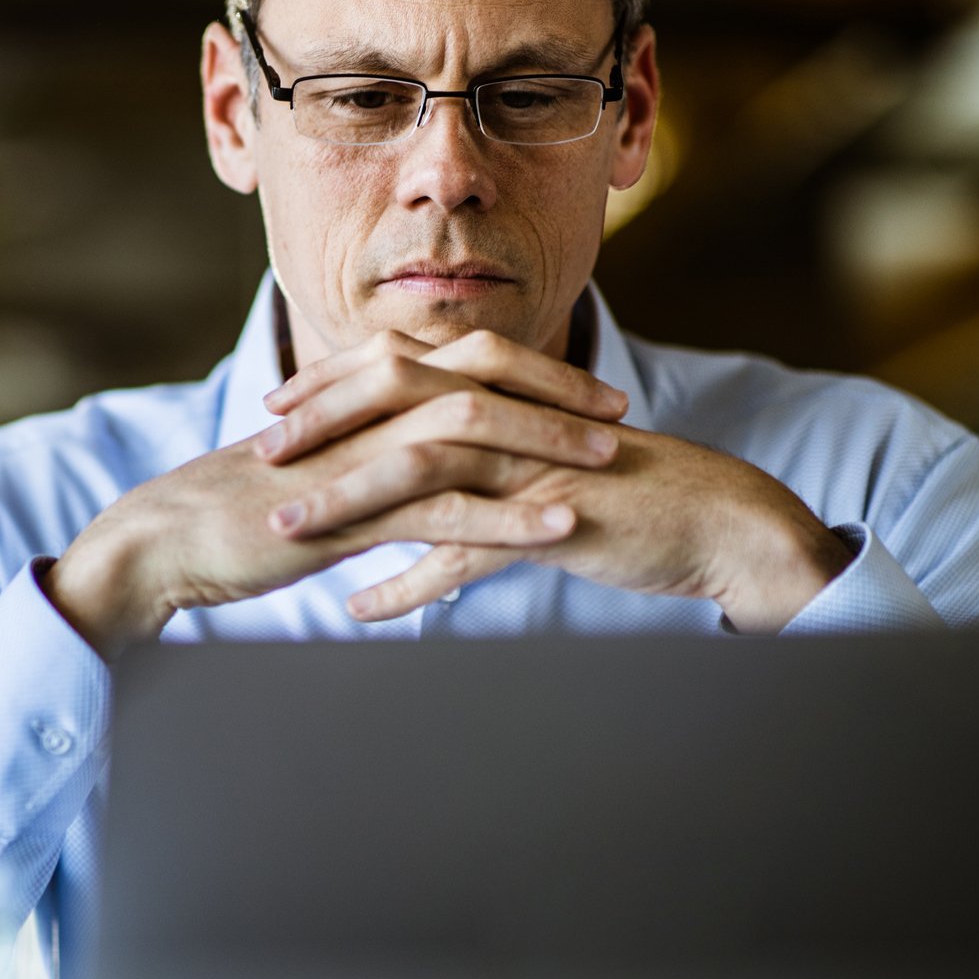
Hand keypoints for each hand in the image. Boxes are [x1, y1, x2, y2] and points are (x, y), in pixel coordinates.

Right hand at [44, 330, 624, 656]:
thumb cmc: (230, 516)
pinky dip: (505, 516)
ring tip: (612, 463)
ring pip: (470, 434)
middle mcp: (361, 412)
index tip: (583, 393)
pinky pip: (441, 508)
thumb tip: (407, 484)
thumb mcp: (311, 480)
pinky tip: (557, 528)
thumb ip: (363, 468)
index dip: (526, 373)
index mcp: (355, 397)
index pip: (455, 363)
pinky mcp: (346, 513)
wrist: (163, 541)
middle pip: (477, 378)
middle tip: (619, 412)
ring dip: (546, 445)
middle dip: (555, 393)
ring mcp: (355, 458)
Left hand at [266, 341, 852, 629]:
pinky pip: (470, 551)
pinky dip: (411, 583)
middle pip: (398, 400)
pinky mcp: (554, 521)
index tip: (274, 407)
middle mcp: (511, 415)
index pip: (401, 367)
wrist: (717, 521)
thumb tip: (413, 467)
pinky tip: (362, 610)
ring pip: (421, 470)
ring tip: (287, 530)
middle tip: (261, 454)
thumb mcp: (539, 457)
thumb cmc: (623, 490)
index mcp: (504, 392)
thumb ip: (477, 453)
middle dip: (321, 424)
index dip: (332, 383)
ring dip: (346, 500)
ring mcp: (532, 466)